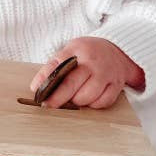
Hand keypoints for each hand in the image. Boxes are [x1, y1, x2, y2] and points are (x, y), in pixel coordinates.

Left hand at [29, 37, 144, 109]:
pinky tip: (90, 98)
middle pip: (71, 84)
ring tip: (74, 97)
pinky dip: (93, 104)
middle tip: (49, 105)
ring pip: (86, 97)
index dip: (44, 81)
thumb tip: (37, 87)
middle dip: (57, 98)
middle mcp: (92, 61)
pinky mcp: (116, 85)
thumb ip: (54, 66)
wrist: (118, 51)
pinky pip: (101, 102)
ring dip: (77, 101)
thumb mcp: (70, 51)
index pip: (57, 66)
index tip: (37, 93)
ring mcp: (106, 73)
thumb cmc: (88, 54)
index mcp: (77, 50)